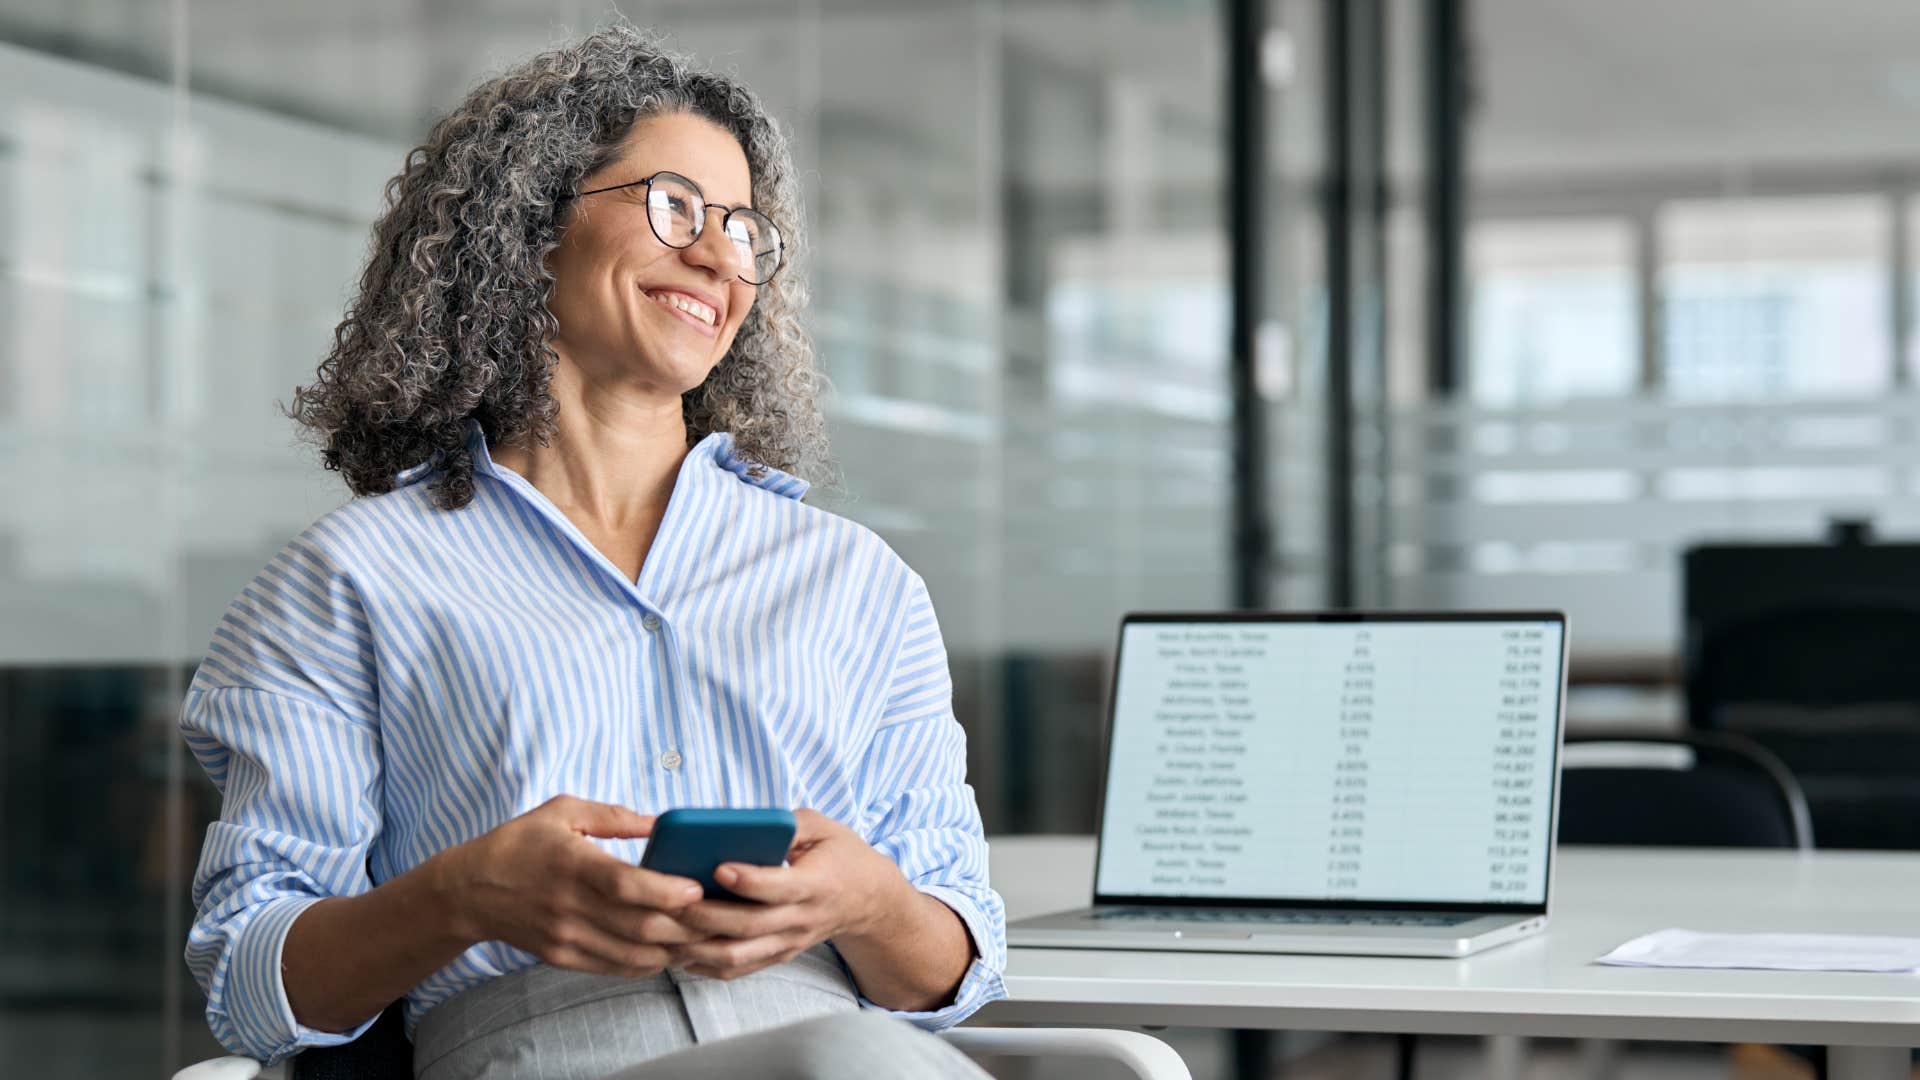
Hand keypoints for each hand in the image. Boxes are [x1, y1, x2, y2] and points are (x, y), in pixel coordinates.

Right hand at [438, 795, 708, 976]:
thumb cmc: (520, 843)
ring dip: (674, 949)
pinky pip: (616, 967)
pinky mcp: (563, 957)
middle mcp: (569, 906)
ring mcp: (566, 937)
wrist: (467, 891)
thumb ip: (614, 816)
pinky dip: (648, 963)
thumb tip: (662, 823)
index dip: (666, 891)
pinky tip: (670, 951)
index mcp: (572, 865)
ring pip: (633, 954)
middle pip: (639, 926)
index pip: (626, 885)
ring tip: (703, 936)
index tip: (696, 887)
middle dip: (685, 925)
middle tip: (716, 915)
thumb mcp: (562, 811)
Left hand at [669, 809, 912, 980]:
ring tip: (664, 926)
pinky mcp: (776, 956)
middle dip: (707, 915)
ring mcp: (788, 943)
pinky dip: (703, 964)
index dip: (749, 880)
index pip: (781, 887)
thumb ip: (787, 823)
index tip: (718, 866)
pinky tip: (675, 948)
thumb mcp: (824, 827)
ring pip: (738, 955)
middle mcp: (802, 920)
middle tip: (671, 899)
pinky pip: (736, 969)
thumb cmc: (840, 855)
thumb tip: (742, 823)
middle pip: (749, 926)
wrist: (867, 900)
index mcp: (818, 884)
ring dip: (697, 945)